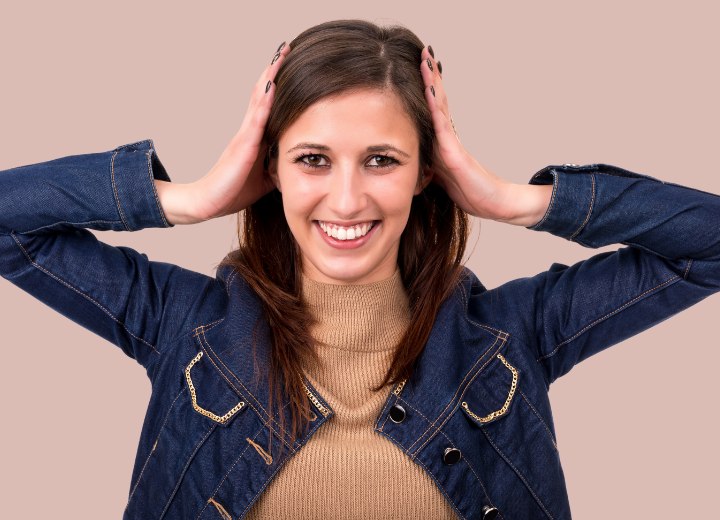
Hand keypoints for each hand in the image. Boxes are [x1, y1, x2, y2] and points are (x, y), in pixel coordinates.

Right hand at [190, 42, 290, 221]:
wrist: (208, 203)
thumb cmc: (233, 190)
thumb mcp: (265, 177)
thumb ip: (278, 165)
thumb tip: (299, 164)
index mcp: (252, 137)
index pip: (266, 104)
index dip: (276, 83)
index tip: (288, 64)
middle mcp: (247, 131)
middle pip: (262, 94)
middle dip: (273, 72)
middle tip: (285, 49)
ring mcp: (243, 137)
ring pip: (259, 101)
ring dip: (270, 79)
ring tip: (280, 57)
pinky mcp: (242, 148)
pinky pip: (256, 122)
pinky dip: (265, 103)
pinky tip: (273, 88)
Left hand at [420, 46, 546, 224]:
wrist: (495, 204)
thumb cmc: (470, 190)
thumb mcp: (441, 175)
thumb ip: (428, 163)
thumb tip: (411, 158)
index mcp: (444, 140)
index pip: (433, 108)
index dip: (427, 87)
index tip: (420, 65)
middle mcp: (449, 136)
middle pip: (437, 100)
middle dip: (430, 76)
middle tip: (424, 51)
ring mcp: (452, 142)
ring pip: (440, 107)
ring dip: (432, 83)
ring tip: (427, 60)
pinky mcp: (455, 154)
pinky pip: (442, 127)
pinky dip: (435, 108)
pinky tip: (430, 91)